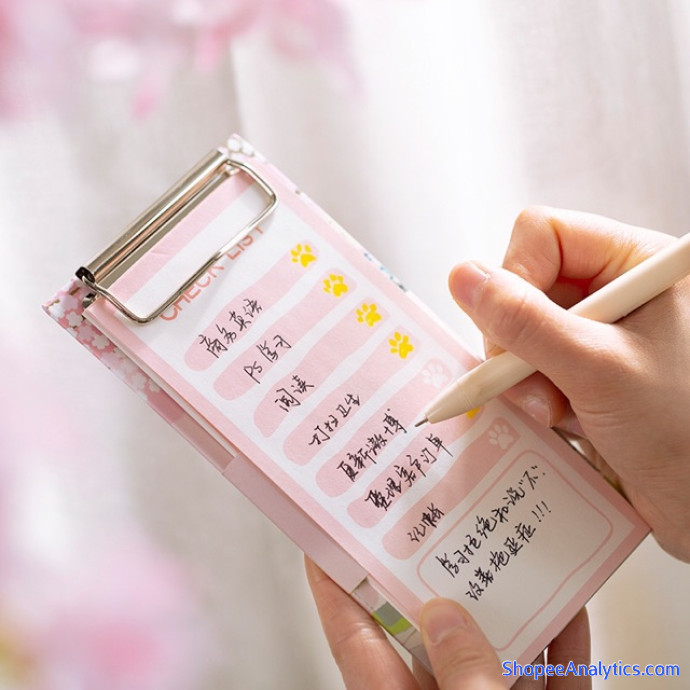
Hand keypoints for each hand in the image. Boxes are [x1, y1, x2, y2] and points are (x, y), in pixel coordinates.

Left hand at [305, 557, 590, 688]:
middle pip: (427, 627)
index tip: (320, 534)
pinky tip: (570, 598)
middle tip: (432, 515)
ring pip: (494, 644)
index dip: (332, 584)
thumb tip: (444, 613)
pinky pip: (551, 675)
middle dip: (431, 571)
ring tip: (502, 538)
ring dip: (505, 596)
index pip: (352, 635)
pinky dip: (562, 639)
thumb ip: (460, 677)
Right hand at [448, 207, 689, 560]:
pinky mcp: (581, 370)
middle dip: (519, 342)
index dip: (515, 278)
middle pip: (522, 285)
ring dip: (526, 378)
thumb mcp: (598, 370)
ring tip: (559, 411)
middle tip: (540, 384)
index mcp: (635, 265)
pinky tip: (564, 420)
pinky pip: (527, 366)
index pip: (543, 234)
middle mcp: (613, 291)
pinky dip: (533, 396)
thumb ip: (526, 322)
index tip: (514, 331)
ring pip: (518, 332)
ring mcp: (595, 333)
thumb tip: (463, 277)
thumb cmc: (685, 433)